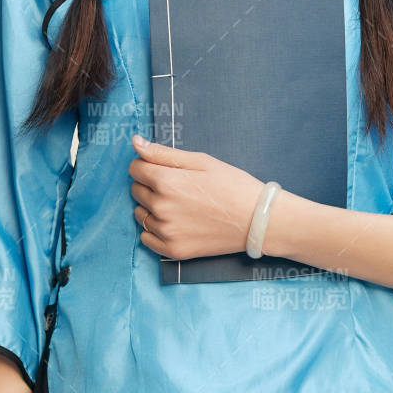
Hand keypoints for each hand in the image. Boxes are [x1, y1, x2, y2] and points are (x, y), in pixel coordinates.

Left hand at [128, 134, 263, 260]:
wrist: (257, 220)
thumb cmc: (232, 185)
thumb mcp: (201, 161)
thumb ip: (163, 153)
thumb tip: (135, 143)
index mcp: (166, 181)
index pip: (135, 168)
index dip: (147, 165)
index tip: (165, 169)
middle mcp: (161, 207)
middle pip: (136, 190)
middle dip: (150, 185)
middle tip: (178, 187)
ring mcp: (166, 231)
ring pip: (140, 214)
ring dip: (152, 208)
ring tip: (180, 206)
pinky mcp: (173, 250)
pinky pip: (146, 238)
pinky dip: (155, 230)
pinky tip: (176, 223)